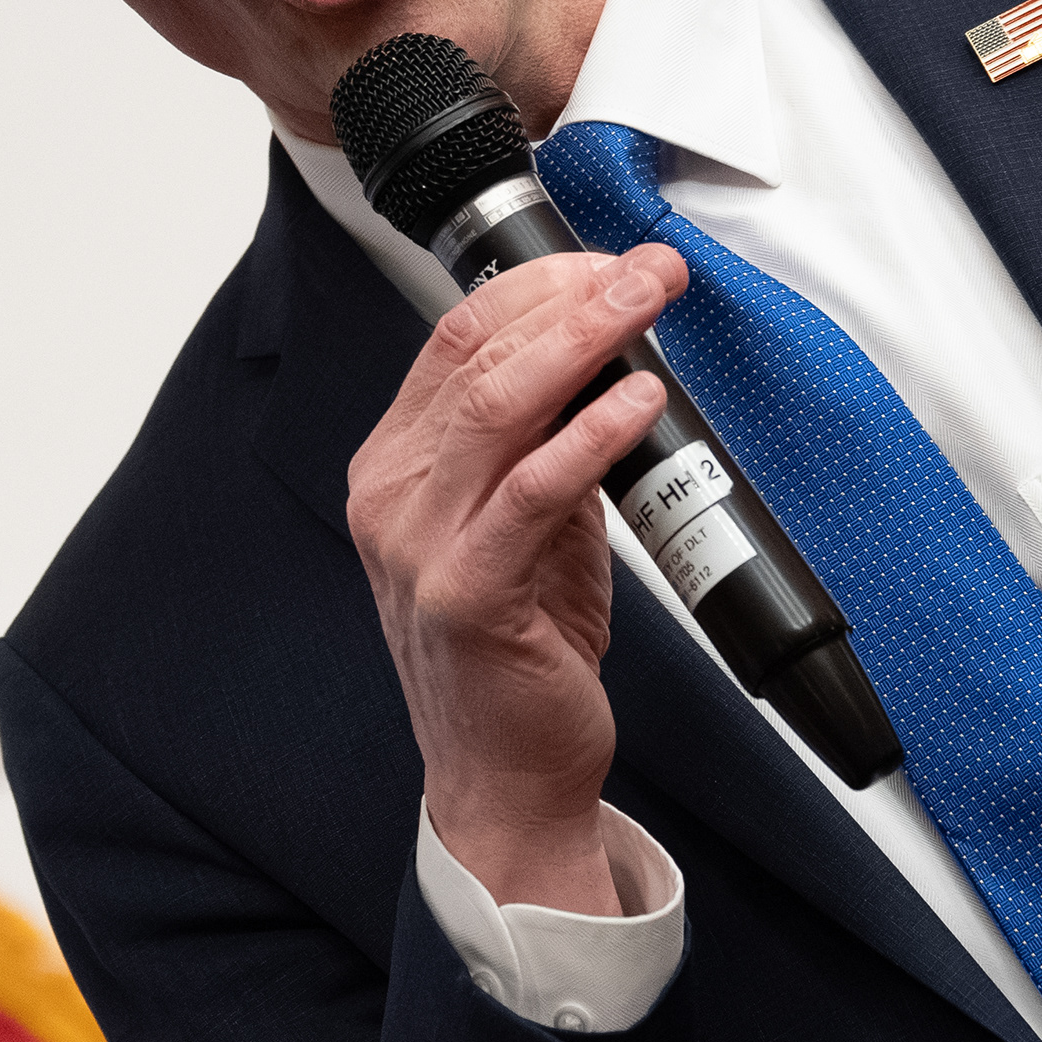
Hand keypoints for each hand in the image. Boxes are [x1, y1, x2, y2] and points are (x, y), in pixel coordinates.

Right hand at [349, 247, 685, 913]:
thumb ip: (550, 449)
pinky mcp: (465, 593)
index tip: (609, 261)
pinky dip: (592, 433)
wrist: (503, 780)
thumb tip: (612, 365)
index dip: (537, 285)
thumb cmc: (518, 657)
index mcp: (396, 469)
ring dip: (587, 339)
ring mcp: (417, 544)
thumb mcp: (533, 530)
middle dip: (573, 295)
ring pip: (499, 404)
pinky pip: (534, 490)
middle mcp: (391, 496)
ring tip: (649, 303)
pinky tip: (639, 401)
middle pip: (476, 356)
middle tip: (650, 267)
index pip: (454, 340)